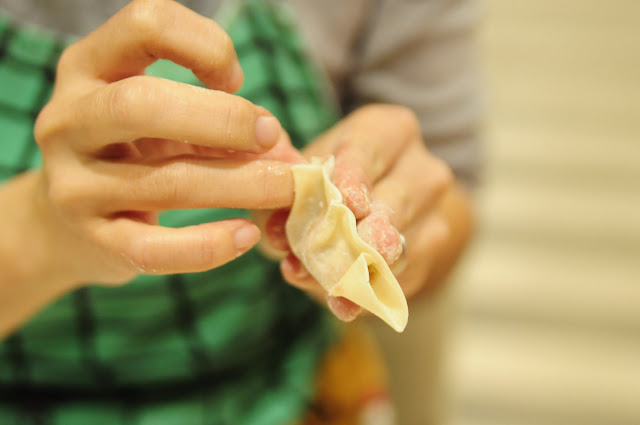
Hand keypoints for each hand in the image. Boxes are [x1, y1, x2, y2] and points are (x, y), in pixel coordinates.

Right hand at [31, 0, 301, 286]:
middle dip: (223, 119)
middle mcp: (69, 119)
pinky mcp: (93, 240)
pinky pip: (154, 249)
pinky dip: (208, 246)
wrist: (66, 220)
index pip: (145, 24)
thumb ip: (214, 118)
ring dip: (239, 186)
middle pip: (142, 104)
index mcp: (90, 67)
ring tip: (285, 189)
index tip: (236, 80)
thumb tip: (280, 145)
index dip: (205, 45)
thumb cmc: (132, 152)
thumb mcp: (162, 118)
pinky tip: (246, 236)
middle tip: (270, 135)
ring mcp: (73, 184)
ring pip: (162, 183)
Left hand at [262, 105, 453, 319]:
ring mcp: (436, 211)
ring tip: (332, 290)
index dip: (355, 176)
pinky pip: (405, 276)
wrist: (380, 207)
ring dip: (363, 269)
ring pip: (404, 243)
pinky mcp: (433, 253)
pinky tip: (346, 305)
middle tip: (345, 251)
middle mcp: (422, 167)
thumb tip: (273, 228)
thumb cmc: (330, 182)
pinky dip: (370, 292)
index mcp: (389, 131)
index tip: (347, 204)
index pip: (371, 149)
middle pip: (397, 199)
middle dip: (364, 231)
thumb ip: (284, 194)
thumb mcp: (306, 174)